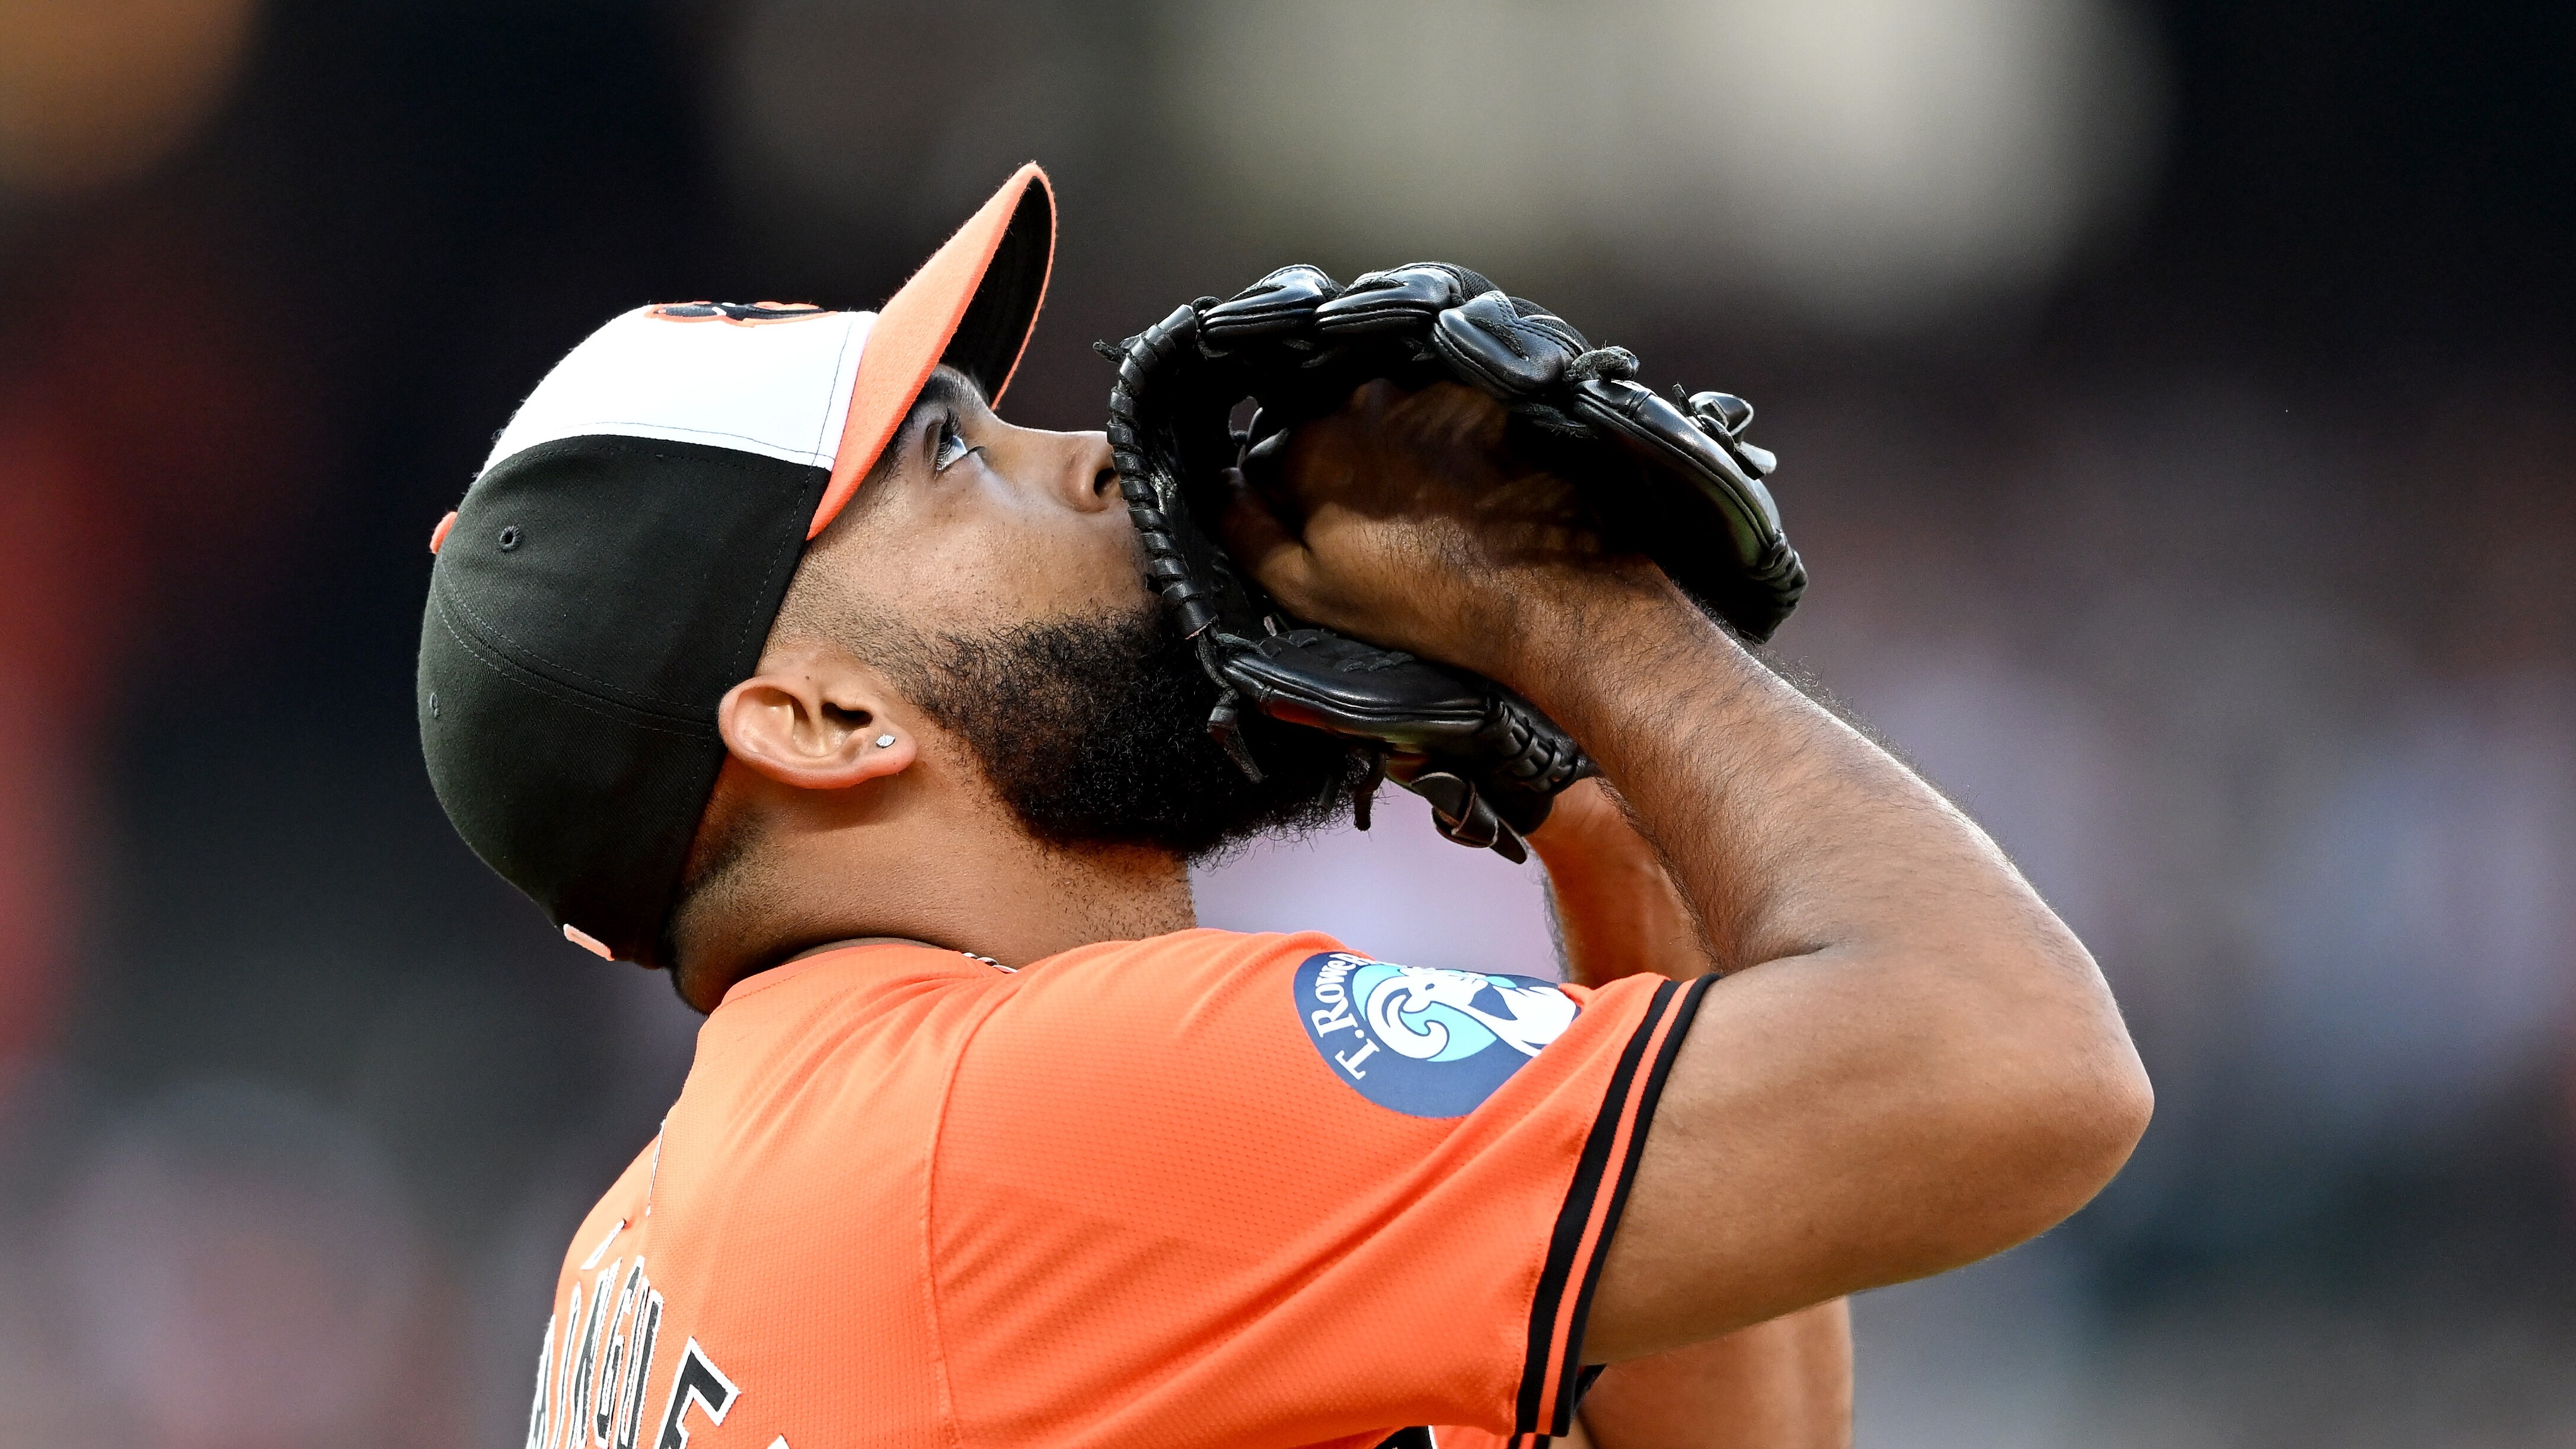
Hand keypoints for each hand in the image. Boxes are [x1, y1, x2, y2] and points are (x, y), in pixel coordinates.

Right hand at [1217, 379, 1659, 679]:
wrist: (1542, 591)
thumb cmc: (1423, 601)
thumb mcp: (1307, 590)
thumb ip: (1245, 534)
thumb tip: (1218, 493)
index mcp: (1311, 444)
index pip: (1269, 464)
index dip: (1289, 509)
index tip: (1320, 543)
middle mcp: (1365, 401)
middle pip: (1329, 436)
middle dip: (1341, 479)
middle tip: (1377, 537)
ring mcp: (1429, 396)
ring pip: (1385, 427)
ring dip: (1393, 463)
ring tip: (1428, 520)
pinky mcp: (1483, 403)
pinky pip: (1438, 420)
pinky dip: (1442, 452)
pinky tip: (1464, 500)